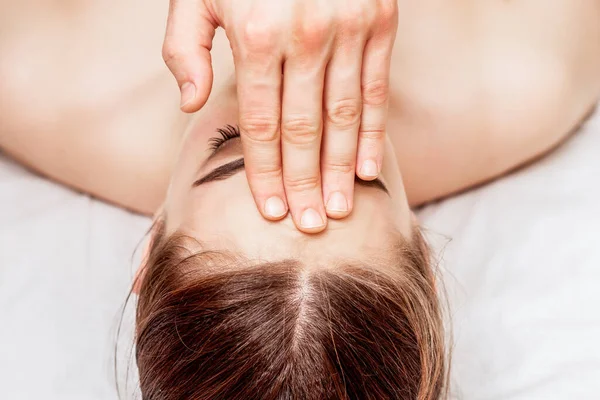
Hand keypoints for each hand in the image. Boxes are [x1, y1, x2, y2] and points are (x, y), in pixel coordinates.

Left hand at [163, 0, 397, 232]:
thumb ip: (184, 47)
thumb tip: (191, 105)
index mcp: (256, 35)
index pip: (262, 123)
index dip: (265, 172)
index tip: (269, 210)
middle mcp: (305, 36)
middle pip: (305, 130)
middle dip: (304, 183)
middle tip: (309, 226)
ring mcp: (349, 28)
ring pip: (345, 117)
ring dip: (339, 169)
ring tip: (338, 209)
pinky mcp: (380, 20)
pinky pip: (377, 89)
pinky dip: (374, 131)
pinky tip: (367, 168)